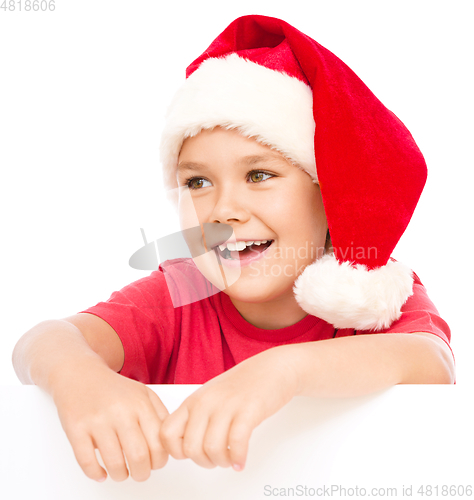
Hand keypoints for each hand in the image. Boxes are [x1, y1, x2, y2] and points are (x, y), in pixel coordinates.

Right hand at [53, 365, 168, 481]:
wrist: (80, 373)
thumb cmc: (113, 388)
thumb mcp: (143, 393)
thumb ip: (159, 414)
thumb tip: (169, 443)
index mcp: (140, 403)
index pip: (159, 442)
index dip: (160, 460)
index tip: (156, 463)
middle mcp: (120, 411)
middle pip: (139, 456)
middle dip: (142, 473)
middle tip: (140, 473)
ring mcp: (97, 420)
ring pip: (115, 463)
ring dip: (121, 476)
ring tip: (121, 473)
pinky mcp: (76, 428)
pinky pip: (87, 462)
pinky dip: (96, 474)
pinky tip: (101, 472)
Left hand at [159, 346, 299, 470]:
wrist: (272, 368)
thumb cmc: (242, 385)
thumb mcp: (210, 397)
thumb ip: (195, 418)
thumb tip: (185, 446)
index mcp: (193, 400)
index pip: (166, 434)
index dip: (178, 452)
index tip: (192, 453)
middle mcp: (206, 402)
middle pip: (190, 449)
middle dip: (204, 462)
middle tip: (216, 459)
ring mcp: (227, 405)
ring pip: (212, 450)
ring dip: (222, 462)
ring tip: (230, 459)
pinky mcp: (248, 410)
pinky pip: (236, 444)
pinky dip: (237, 459)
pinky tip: (240, 460)